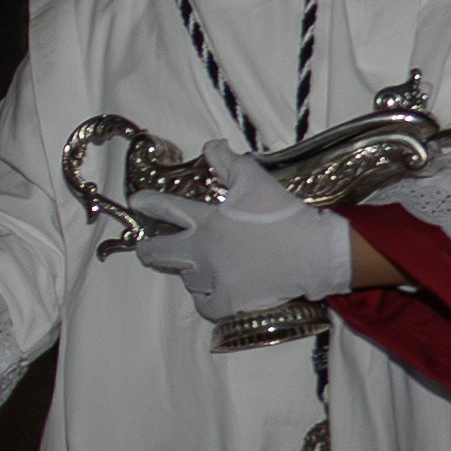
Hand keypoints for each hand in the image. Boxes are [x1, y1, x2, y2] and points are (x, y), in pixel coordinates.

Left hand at [129, 165, 364, 322]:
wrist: (314, 254)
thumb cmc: (284, 215)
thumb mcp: (256, 180)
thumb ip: (228, 162)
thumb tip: (211, 146)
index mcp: (207, 221)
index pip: (168, 208)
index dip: (149, 203)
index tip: (137, 202)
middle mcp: (203, 252)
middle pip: (158, 253)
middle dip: (148, 249)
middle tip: (148, 249)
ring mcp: (214, 279)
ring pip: (186, 278)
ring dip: (189, 271)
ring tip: (198, 267)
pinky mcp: (229, 302)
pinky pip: (206, 304)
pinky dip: (207, 298)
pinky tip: (212, 292)